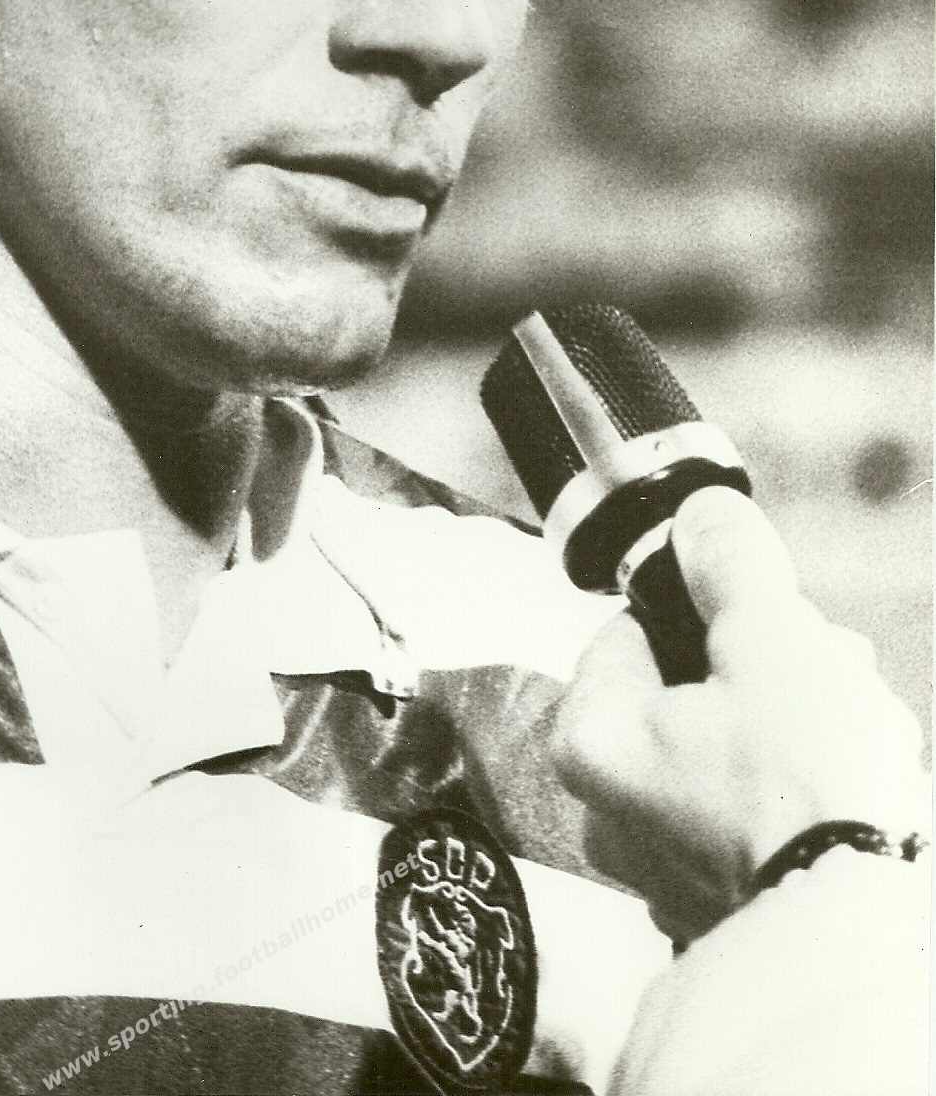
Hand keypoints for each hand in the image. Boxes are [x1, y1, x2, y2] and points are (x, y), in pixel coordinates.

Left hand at [552, 486, 926, 941]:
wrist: (863, 940)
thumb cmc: (802, 784)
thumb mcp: (769, 636)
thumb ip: (729, 564)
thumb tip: (702, 513)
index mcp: (590, 738)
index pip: (635, 630)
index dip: (713, 615)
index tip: (771, 627)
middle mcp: (609, 812)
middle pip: (692, 694)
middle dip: (770, 674)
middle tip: (829, 678)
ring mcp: (668, 869)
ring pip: (735, 756)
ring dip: (801, 732)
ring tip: (856, 741)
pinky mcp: (729, 908)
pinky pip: (762, 821)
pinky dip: (807, 802)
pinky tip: (855, 803)